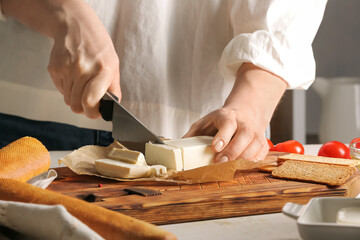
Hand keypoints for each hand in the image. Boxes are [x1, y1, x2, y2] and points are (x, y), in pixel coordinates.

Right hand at [47, 3, 119, 118]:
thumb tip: (111, 108)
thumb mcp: (113, 65)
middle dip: (83, 108)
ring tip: (82, 84)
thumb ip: (113, 88)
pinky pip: (60, 90)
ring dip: (75, 98)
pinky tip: (73, 76)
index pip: (90, 101)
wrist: (76, 26)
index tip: (95, 112)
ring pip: (68, 100)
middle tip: (89, 102)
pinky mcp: (54, 68)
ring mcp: (66, 69)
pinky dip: (67, 88)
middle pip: (76, 105)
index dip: (92, 112)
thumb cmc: (98, 47)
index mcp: (102, 70)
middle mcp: (83, 69)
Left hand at [184, 108, 268, 161]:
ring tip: (231, 163)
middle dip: (233, 151)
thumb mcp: (202, 124)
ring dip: (244, 157)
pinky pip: (262, 152)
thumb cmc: (218, 123)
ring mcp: (255, 131)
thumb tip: (177, 151)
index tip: (215, 148)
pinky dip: (254, 159)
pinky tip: (244, 162)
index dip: (223, 136)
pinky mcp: (262, 141)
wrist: (241, 114)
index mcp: (226, 116)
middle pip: (245, 135)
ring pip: (256, 144)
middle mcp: (243, 122)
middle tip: (220, 161)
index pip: (227, 124)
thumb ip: (191, 136)